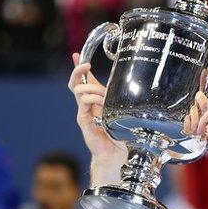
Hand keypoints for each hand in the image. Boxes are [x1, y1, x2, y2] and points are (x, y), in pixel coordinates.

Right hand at [68, 53, 126, 169]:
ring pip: (79, 91)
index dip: (79, 68)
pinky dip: (91, 100)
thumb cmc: (122, 133)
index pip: (84, 81)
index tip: (77, 55)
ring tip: (104, 96)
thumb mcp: (123, 110)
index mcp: (96, 101)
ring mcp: (84, 113)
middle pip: (75, 83)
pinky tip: (101, 103)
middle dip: (78, 71)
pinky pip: (82, 105)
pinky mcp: (84, 121)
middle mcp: (88, 105)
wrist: (118, 153)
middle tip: (85, 65)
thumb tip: (131, 84)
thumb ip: (122, 99)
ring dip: (92, 89)